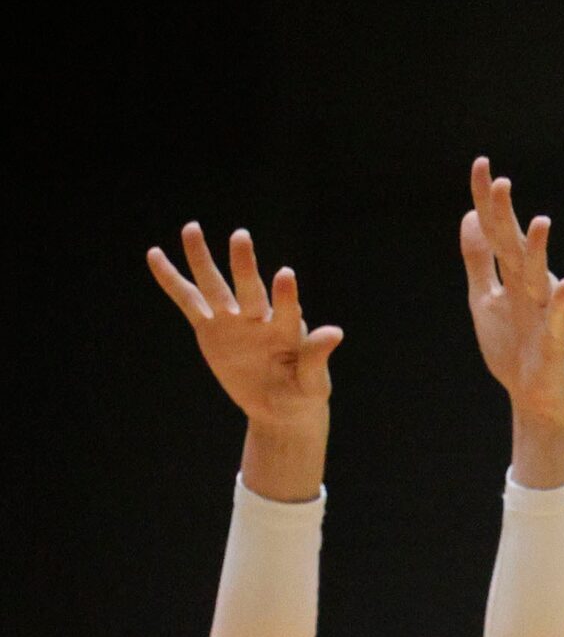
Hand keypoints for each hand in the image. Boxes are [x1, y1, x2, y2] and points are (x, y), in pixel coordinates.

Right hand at [147, 224, 341, 435]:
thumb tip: (336, 332)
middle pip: (248, 288)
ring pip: (214, 286)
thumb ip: (317, 357)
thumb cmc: (303, 393)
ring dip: (202, 259)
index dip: (285, 295)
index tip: (285, 275)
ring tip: (191, 228)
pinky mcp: (210, 328)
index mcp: (288, 330)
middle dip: (244, 264)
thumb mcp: (313, 382)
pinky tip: (155, 255)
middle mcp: (259, 317)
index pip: (288, 309)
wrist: (281, 407)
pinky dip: (172, 281)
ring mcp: (233, 320)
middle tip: (241, 236)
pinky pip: (188, 301)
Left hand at [460, 159, 563, 444]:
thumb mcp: (483, 297)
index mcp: (511, 274)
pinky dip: (562, 301)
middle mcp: (530, 286)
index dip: (487, 200)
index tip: (481, 164)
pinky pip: (558, 317)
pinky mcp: (554, 339)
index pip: (495, 230)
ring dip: (540, 250)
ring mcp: (544, 311)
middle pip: (514, 245)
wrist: (534, 397)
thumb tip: (470, 214)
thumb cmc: (512, 347)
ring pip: (539, 276)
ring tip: (540, 223)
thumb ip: (477, 258)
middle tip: (501, 182)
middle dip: (507, 216)